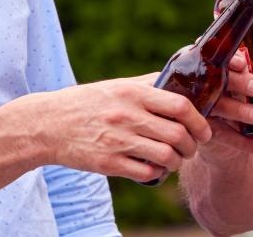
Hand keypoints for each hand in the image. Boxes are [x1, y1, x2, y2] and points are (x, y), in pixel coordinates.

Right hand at [23, 76, 211, 182]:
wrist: (48, 124)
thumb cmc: (87, 103)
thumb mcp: (117, 86)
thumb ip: (149, 84)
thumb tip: (181, 79)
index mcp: (132, 93)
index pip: (180, 106)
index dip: (199, 121)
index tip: (204, 130)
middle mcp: (127, 116)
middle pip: (178, 134)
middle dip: (192, 146)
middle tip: (192, 148)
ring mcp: (117, 141)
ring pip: (166, 156)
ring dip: (177, 161)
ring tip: (175, 160)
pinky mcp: (108, 163)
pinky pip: (146, 173)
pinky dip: (157, 174)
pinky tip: (155, 168)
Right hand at [199, 50, 252, 156]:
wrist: (229, 128)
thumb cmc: (246, 88)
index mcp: (214, 62)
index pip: (216, 56)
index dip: (228, 58)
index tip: (242, 62)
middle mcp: (203, 83)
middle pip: (217, 80)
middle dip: (239, 83)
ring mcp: (201, 108)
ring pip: (220, 108)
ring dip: (242, 112)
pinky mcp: (204, 131)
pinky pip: (224, 137)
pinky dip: (245, 143)